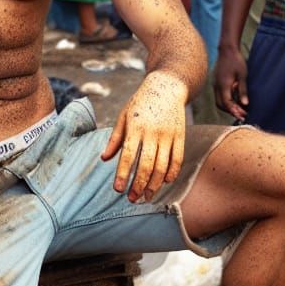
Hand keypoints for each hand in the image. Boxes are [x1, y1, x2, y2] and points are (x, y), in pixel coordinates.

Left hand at [102, 70, 187, 200]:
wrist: (167, 86)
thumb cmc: (140, 102)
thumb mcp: (124, 116)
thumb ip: (115, 139)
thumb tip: (104, 159)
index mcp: (136, 127)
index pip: (128, 156)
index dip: (123, 174)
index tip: (118, 190)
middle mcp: (153, 132)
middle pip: (147, 165)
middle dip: (139, 185)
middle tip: (133, 199)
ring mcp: (168, 134)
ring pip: (163, 166)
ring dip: (155, 184)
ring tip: (147, 196)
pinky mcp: (180, 136)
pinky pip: (177, 159)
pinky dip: (172, 173)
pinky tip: (165, 182)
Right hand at [213, 46, 248, 120]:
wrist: (227, 49)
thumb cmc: (236, 61)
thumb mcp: (242, 76)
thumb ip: (242, 91)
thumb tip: (244, 104)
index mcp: (223, 86)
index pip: (227, 104)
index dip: (234, 111)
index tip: (243, 116)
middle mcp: (217, 86)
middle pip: (221, 105)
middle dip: (231, 111)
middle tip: (242, 114)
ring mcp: (216, 84)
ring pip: (219, 101)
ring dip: (228, 107)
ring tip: (240, 109)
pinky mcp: (217, 82)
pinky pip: (219, 95)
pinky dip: (226, 100)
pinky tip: (235, 100)